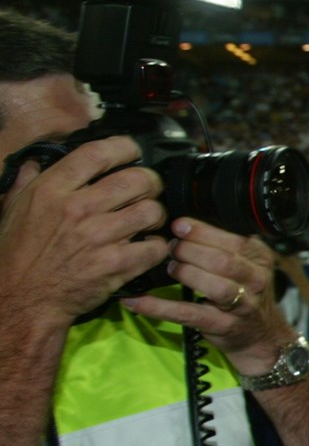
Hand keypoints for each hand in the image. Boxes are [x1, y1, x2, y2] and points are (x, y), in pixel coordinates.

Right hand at [0, 137, 166, 323]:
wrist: (22, 298)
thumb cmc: (17, 254)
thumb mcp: (11, 208)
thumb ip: (28, 180)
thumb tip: (37, 160)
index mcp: (52, 190)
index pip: (98, 153)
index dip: (124, 147)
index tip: (133, 151)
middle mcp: (78, 209)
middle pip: (137, 179)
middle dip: (150, 182)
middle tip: (149, 189)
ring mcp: (99, 237)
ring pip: (152, 211)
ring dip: (156, 214)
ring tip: (148, 220)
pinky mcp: (116, 264)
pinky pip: (155, 246)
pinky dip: (157, 246)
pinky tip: (147, 246)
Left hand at [120, 218, 296, 374]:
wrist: (261, 334)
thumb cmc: (246, 292)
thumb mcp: (247, 262)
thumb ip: (226, 243)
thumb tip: (186, 224)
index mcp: (260, 258)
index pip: (234, 240)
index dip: (203, 231)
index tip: (178, 225)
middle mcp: (256, 280)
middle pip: (222, 260)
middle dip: (190, 250)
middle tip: (171, 247)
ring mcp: (242, 305)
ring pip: (214, 286)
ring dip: (185, 273)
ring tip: (169, 268)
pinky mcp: (222, 326)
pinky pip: (188, 314)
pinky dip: (159, 307)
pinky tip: (137, 301)